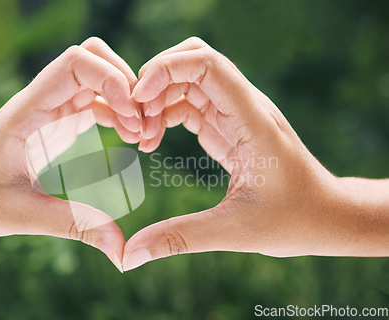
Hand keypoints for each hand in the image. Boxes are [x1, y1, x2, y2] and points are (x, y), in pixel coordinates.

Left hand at [0, 37, 140, 271]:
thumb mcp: (21, 215)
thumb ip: (74, 227)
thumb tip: (122, 251)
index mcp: (26, 111)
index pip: (75, 64)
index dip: (111, 80)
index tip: (130, 119)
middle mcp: (41, 102)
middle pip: (94, 60)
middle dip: (127, 85)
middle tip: (142, 127)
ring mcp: (51, 110)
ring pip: (100, 80)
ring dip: (128, 101)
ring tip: (143, 138)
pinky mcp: (58, 123)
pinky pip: (97, 104)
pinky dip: (119, 114)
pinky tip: (130, 140)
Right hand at [123, 37, 388, 270]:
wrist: (325, 216)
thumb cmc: (292, 221)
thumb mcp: (234, 232)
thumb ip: (179, 239)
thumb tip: (130, 256)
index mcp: (251, 121)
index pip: (208, 65)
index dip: (167, 68)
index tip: (138, 100)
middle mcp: (244, 108)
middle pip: (192, 62)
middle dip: (155, 81)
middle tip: (134, 120)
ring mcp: (235, 115)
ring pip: (187, 82)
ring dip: (156, 100)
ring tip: (141, 138)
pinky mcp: (227, 127)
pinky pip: (189, 105)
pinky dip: (164, 115)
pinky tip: (152, 143)